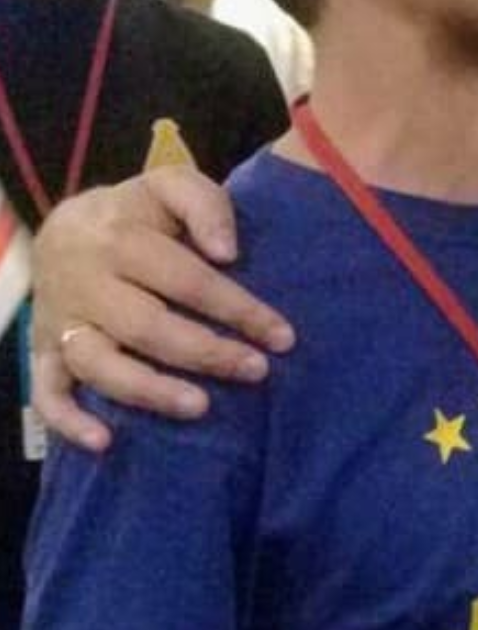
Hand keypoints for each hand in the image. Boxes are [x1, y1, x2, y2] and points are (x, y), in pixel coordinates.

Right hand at [31, 167, 291, 453]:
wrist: (64, 227)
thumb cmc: (139, 213)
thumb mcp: (172, 186)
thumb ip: (205, 206)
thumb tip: (228, 253)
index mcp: (121, 240)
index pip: (187, 280)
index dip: (237, 309)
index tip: (282, 337)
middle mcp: (86, 283)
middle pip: (146, 326)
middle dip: (206, 352)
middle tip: (257, 371)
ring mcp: (61, 322)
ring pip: (98, 363)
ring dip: (149, 389)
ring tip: (201, 407)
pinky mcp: (42, 352)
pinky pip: (46, 392)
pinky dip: (69, 421)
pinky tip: (105, 442)